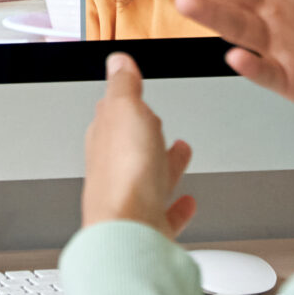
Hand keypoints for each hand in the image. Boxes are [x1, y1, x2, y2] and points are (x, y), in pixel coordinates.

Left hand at [82, 54, 197, 234]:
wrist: (129, 233)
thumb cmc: (125, 176)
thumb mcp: (125, 110)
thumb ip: (124, 85)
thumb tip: (117, 61)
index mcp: (105, 139)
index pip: (112, 113)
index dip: (124, 101)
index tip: (132, 91)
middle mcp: (114, 170)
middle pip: (132, 146)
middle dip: (145, 132)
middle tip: (156, 122)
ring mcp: (132, 200)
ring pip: (151, 177)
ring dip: (166, 163)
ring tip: (183, 152)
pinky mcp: (149, 227)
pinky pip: (165, 213)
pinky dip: (177, 206)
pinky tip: (187, 201)